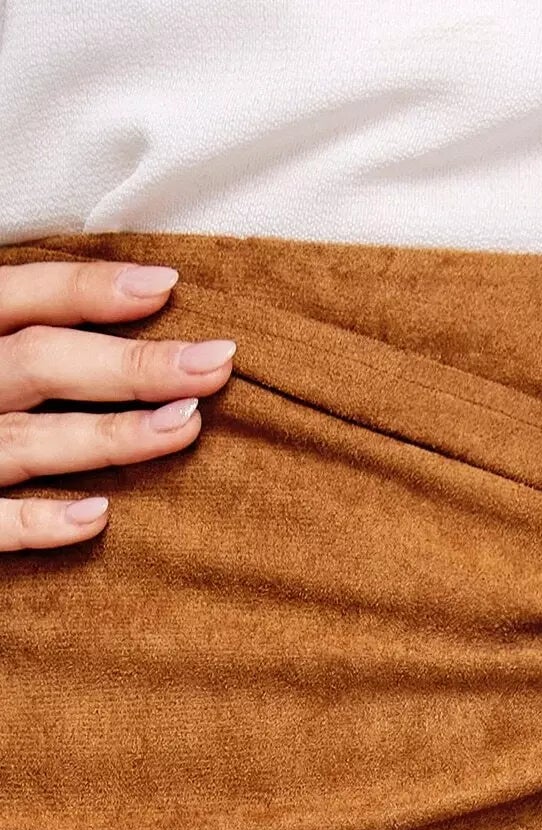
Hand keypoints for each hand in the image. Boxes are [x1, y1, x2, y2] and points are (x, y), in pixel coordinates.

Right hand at [0, 259, 235, 551]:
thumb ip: (18, 336)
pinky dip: (38, 522)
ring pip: (26, 442)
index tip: (167, 285)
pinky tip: (98, 516)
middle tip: (214, 362)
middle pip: (37, 363)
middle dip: (129, 363)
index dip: (88, 289)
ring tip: (183, 426)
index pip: (17, 296)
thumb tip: (130, 300)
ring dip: (108, 435)